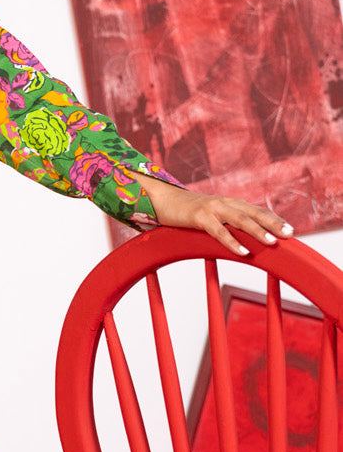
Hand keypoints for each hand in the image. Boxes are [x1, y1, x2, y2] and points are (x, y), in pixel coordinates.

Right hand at [133, 173, 293, 255]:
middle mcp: (226, 203)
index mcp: (231, 203)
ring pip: (241, 220)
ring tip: (272, 242)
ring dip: (258, 231)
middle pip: (255, 213)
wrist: (163, 200)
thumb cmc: (189, 212)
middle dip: (273, 223)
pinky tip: (243, 251)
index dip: (274, 219)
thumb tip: (244, 236)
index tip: (290, 230)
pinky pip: (219, 231)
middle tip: (289, 234)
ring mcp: (213, 208)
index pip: (258, 210)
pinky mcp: (200, 217)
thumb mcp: (213, 215)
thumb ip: (228, 222)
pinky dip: (232, 241)